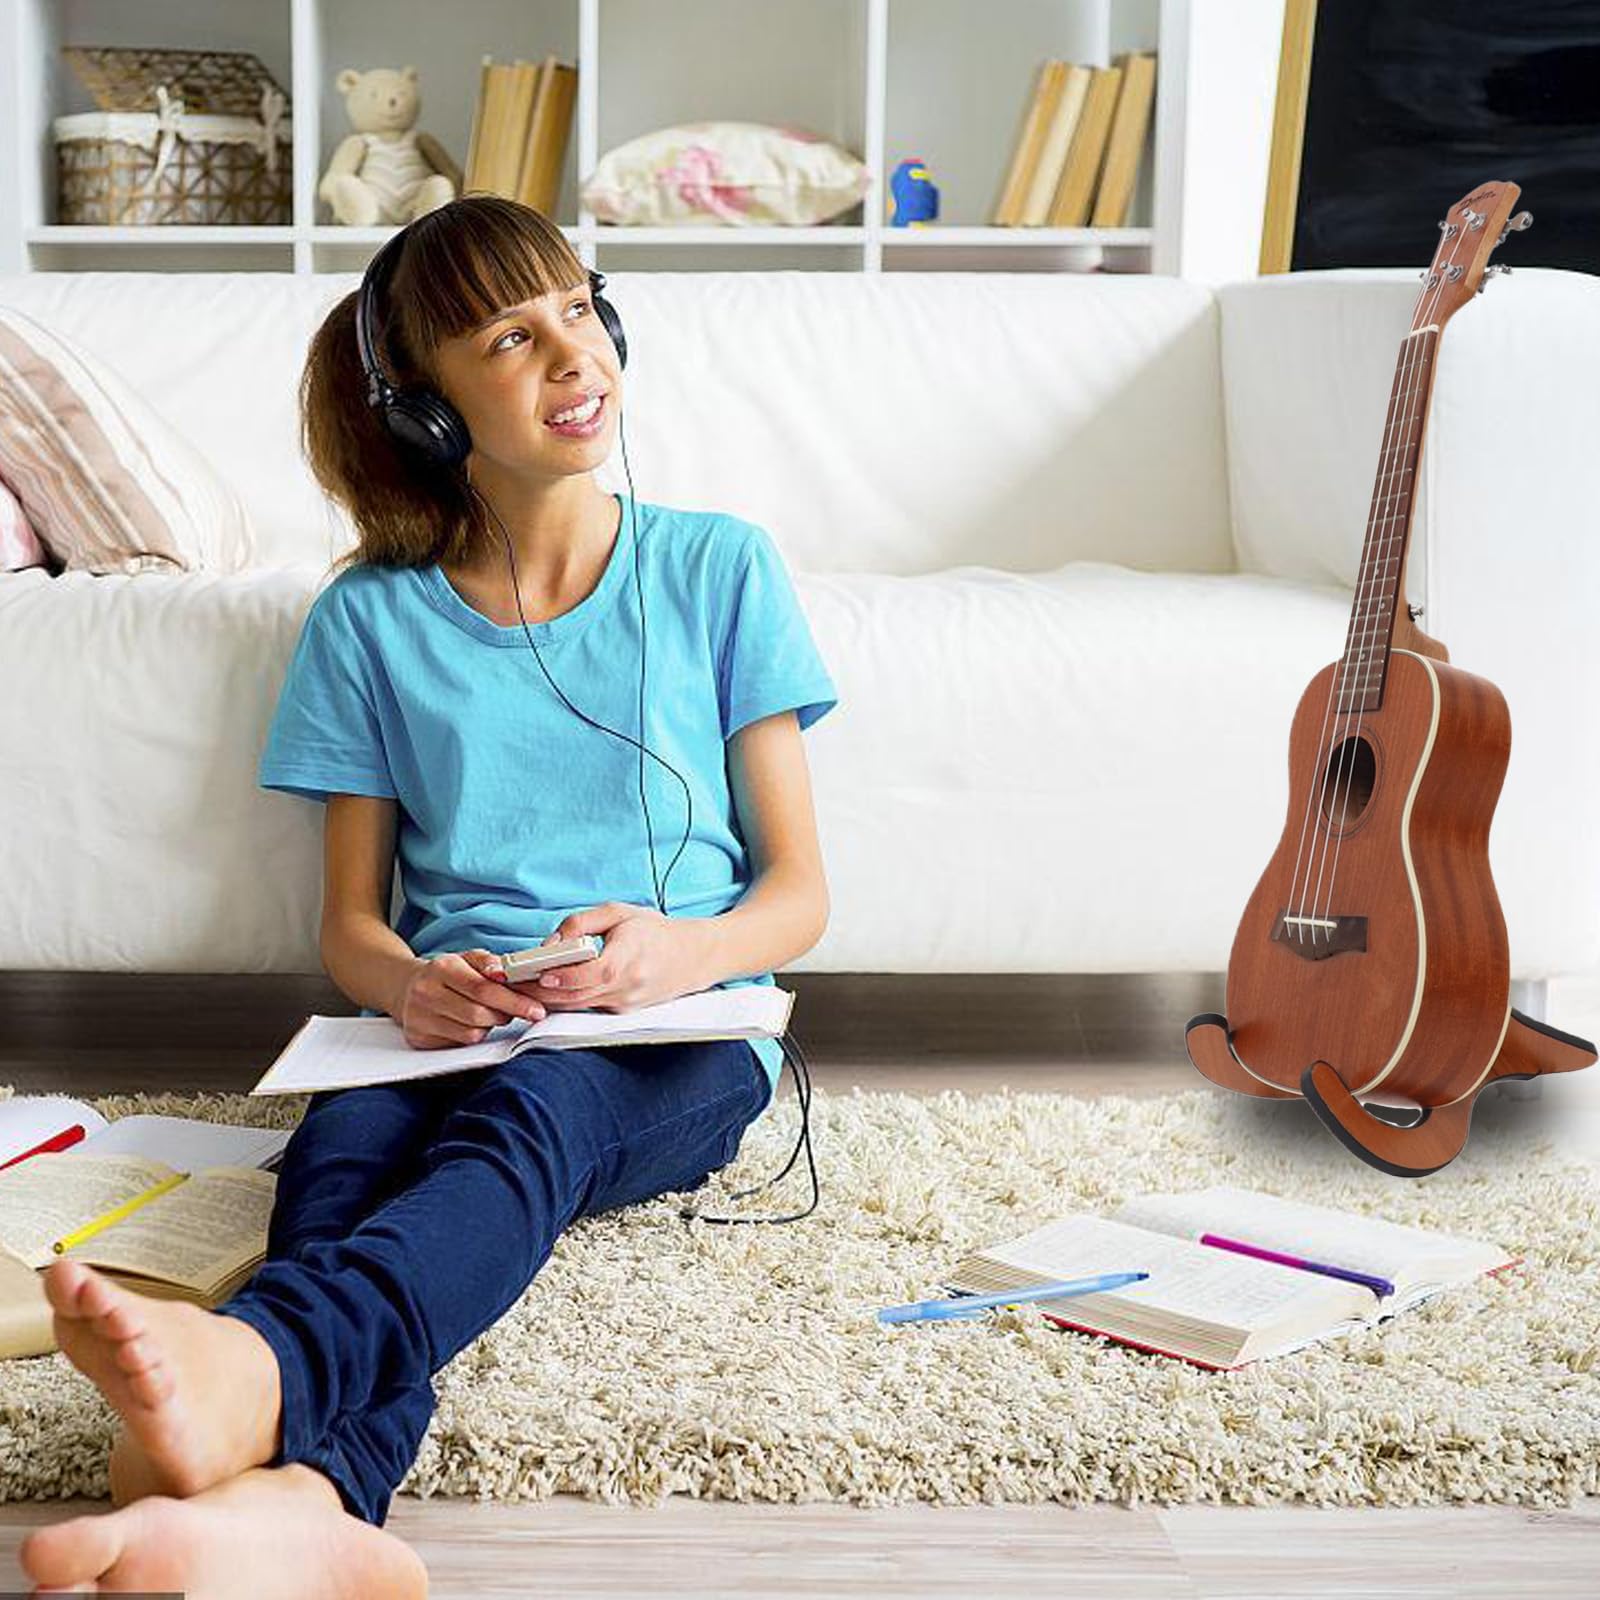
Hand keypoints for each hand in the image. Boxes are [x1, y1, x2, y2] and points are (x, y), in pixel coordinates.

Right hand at [395, 947, 546, 1049]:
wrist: (406, 987)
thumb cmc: (447, 973)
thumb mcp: (467, 959)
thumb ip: (490, 963)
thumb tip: (505, 972)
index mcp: (442, 968)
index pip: (483, 989)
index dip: (514, 1001)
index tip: (536, 1010)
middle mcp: (426, 993)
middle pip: (479, 1014)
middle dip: (506, 1015)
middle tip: (518, 1011)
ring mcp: (420, 1018)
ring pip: (471, 1033)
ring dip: (490, 1027)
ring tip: (491, 1014)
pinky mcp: (419, 1038)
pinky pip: (459, 1044)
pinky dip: (473, 1035)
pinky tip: (473, 1024)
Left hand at [506, 903, 708, 1013]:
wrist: (694, 957)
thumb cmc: (655, 931)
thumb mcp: (619, 913)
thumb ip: (579, 924)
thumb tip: (547, 945)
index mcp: (630, 959)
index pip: (592, 973)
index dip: (564, 976)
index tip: (540, 972)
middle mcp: (628, 988)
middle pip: (575, 996)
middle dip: (538, 991)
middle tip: (508, 981)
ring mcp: (624, 1005)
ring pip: (576, 1006)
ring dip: (545, 998)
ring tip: (517, 985)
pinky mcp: (621, 1013)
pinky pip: (585, 1008)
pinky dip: (564, 999)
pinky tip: (544, 989)